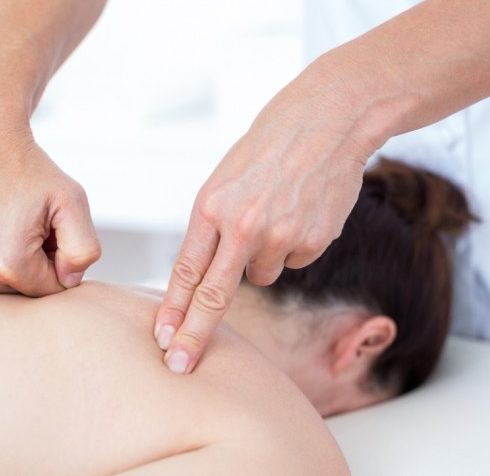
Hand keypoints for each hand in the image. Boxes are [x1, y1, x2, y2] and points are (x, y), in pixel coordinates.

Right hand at [0, 100, 100, 295]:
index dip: (59, 256)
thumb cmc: (30, 170)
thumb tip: (70, 282)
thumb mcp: (72, 200)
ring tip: (6, 223)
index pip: (54, 289)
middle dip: (36, 261)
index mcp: (9, 264)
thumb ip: (85, 249)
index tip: (48, 226)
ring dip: (12, 263)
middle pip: (26, 291)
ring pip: (3, 288)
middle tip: (27, 221)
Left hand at [154, 61, 379, 372]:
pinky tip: (298, 212)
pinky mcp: (312, 242)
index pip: (186, 271)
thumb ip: (211, 228)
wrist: (326, 122)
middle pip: (215, 295)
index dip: (174, 309)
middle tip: (179, 366)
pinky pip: (293, 261)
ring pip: (261, 274)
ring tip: (274, 214)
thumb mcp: (223, 181)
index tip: (163, 339)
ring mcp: (280, 236)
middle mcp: (243, 226)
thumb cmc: (267, 151)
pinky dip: (292, 246)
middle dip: (195, 335)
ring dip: (261, 258)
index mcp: (212, 207)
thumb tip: (205, 277)